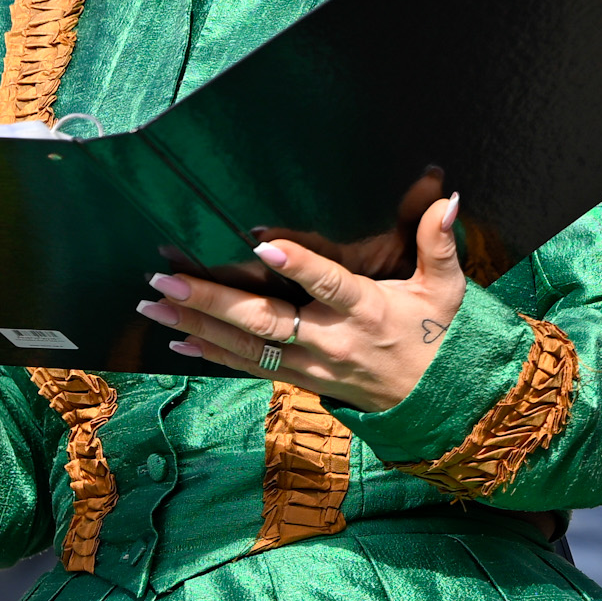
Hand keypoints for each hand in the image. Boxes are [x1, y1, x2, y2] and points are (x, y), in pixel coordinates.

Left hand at [138, 192, 466, 412]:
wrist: (435, 401)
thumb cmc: (438, 334)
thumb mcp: (448, 289)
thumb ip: (440, 243)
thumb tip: (446, 199)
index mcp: (368, 311)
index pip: (330, 286)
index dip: (300, 266)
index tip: (265, 245)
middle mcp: (332, 341)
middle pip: (266, 322)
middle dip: (212, 301)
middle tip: (167, 280)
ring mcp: (311, 365)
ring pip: (246, 348)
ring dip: (196, 326)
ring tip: (153, 304)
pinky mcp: (299, 379)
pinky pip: (248, 368)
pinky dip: (210, 355)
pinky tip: (175, 340)